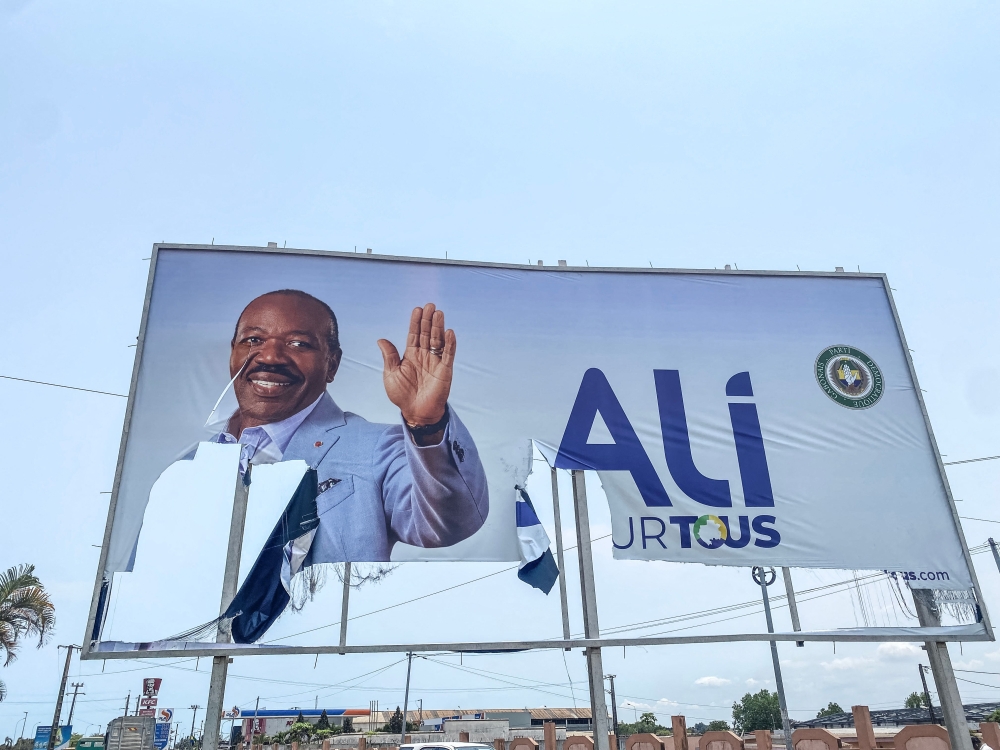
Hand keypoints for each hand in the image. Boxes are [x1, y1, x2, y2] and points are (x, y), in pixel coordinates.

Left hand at [377, 303, 455, 426]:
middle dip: (428, 320)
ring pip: (437, 340)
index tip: (418, 309)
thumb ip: (389, 357)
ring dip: (438, 327)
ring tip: (438, 313)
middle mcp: (424, 355)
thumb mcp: (391, 374)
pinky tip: (449, 332)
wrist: (415, 412)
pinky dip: (450, 344)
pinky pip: (448, 354)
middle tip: (430, 306)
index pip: (414, 334)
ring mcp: (435, 362)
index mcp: (411, 355)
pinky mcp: (445, 370)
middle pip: (426, 334)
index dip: (416, 322)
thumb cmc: (402, 395)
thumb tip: (381, 339)